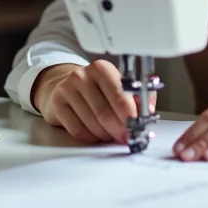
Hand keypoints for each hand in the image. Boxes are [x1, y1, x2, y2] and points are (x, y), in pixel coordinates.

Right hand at [32, 60, 156, 143]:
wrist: (66, 86)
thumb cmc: (98, 89)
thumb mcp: (118, 85)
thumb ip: (138, 96)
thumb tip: (150, 110)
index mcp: (102, 69)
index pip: (120, 95)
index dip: (130, 116)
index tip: (137, 129)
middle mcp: (83, 75)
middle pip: (105, 113)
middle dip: (119, 130)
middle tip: (126, 138)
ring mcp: (67, 88)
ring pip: (92, 123)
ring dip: (105, 134)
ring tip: (110, 134)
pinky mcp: (57, 103)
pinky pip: (77, 129)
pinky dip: (90, 137)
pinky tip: (95, 134)